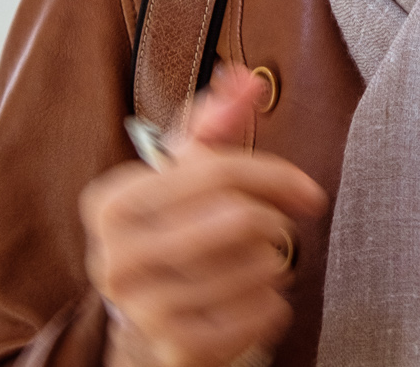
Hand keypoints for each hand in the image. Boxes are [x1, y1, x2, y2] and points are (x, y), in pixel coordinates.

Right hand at [81, 66, 329, 366]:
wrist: (145, 320)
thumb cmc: (173, 231)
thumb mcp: (182, 173)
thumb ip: (213, 123)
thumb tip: (246, 79)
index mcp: (111, 203)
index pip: (215, 171)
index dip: (274, 175)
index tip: (308, 190)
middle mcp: (115, 259)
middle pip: (238, 220)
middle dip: (273, 222)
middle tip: (276, 229)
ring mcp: (142, 310)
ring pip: (254, 269)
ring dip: (275, 263)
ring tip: (258, 263)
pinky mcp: (176, 350)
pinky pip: (259, 314)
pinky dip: (273, 303)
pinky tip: (255, 297)